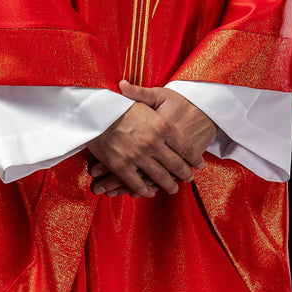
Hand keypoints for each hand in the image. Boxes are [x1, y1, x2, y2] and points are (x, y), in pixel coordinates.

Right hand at [86, 80, 216, 197]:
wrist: (92, 111)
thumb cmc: (119, 104)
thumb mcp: (144, 100)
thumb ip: (168, 116)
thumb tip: (173, 107)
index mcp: (162, 126)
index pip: (185, 146)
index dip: (194, 157)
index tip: (199, 163)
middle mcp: (153, 143)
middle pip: (176, 164)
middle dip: (184, 173)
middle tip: (189, 178)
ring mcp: (138, 156)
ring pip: (159, 177)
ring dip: (168, 185)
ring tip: (173, 188)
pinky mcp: (122, 166)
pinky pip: (138, 183)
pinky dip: (145, 190)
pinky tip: (150, 192)